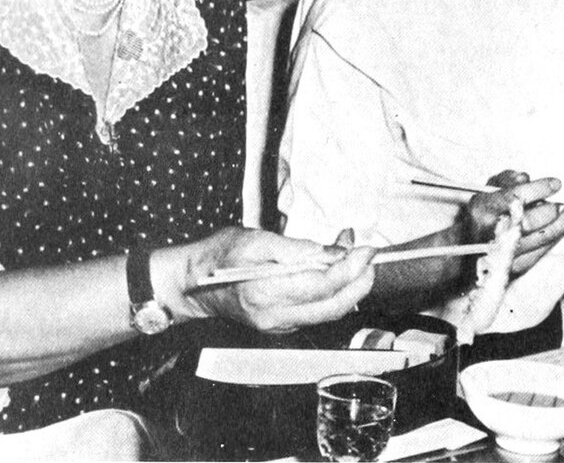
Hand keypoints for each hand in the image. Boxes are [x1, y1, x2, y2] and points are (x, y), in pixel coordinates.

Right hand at [158, 227, 375, 333]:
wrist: (192, 283)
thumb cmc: (218, 254)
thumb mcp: (255, 239)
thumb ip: (296, 248)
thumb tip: (332, 252)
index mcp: (266, 292)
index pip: (322, 285)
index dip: (350, 268)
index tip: (366, 249)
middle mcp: (275, 316)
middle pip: (333, 306)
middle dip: (359, 282)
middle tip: (370, 256)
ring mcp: (278, 324)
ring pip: (327, 312)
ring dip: (349, 286)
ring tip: (355, 256)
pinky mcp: (280, 324)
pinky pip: (315, 312)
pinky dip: (332, 292)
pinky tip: (335, 270)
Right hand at [476, 171, 563, 275]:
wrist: (468, 247)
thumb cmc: (480, 216)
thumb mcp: (485, 191)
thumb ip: (506, 180)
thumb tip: (524, 178)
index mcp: (483, 208)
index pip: (515, 196)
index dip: (540, 188)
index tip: (556, 183)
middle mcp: (493, 230)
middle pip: (531, 220)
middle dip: (550, 209)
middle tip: (558, 202)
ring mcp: (506, 251)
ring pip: (542, 237)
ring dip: (561, 223)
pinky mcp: (517, 265)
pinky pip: (544, 250)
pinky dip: (556, 236)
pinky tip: (562, 226)